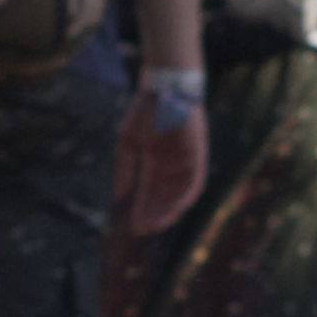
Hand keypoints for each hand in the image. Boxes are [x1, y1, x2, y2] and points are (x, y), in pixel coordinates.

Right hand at [117, 81, 207, 230]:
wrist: (164, 86)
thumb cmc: (145, 110)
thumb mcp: (128, 144)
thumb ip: (125, 170)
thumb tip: (118, 198)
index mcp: (157, 159)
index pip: (150, 190)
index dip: (141, 207)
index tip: (132, 225)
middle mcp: (173, 164)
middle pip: (164, 196)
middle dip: (153, 214)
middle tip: (141, 230)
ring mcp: (187, 161)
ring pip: (179, 195)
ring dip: (167, 212)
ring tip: (153, 225)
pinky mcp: (198, 157)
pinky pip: (194, 185)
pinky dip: (183, 199)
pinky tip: (171, 211)